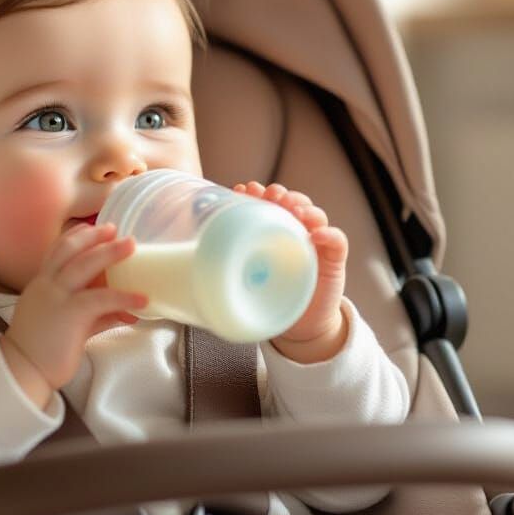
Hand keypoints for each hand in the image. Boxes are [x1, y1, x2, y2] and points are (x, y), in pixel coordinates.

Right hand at [1, 223, 147, 404]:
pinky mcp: (69, 314)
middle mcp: (46, 285)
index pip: (57, 251)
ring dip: (109, 253)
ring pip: (84, 265)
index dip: (76, 237)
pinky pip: (100, 299)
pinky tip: (141, 299)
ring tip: (132, 246)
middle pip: (70, 249)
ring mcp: (56, 297)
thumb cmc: (43, 351)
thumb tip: (127, 313)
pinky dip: (123, 296)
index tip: (93, 227)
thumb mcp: (69, 326)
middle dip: (94, 236)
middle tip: (116, 229)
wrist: (22, 372)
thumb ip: (96, 316)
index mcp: (41, 285)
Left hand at [234, 181, 347, 361]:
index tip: (242, 189)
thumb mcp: (243, 280)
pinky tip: (318, 235)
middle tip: (270, 195)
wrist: (300, 325)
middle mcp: (296, 231)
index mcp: (272, 232)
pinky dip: (329, 234)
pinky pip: (337, 242)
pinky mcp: (333, 260)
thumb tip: (176, 270)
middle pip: (292, 202)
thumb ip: (223, 269)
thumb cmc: (268, 296)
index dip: (257, 193)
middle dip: (281, 194)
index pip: (268, 204)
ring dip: (304, 207)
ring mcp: (317, 243)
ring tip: (293, 210)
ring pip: (315, 214)